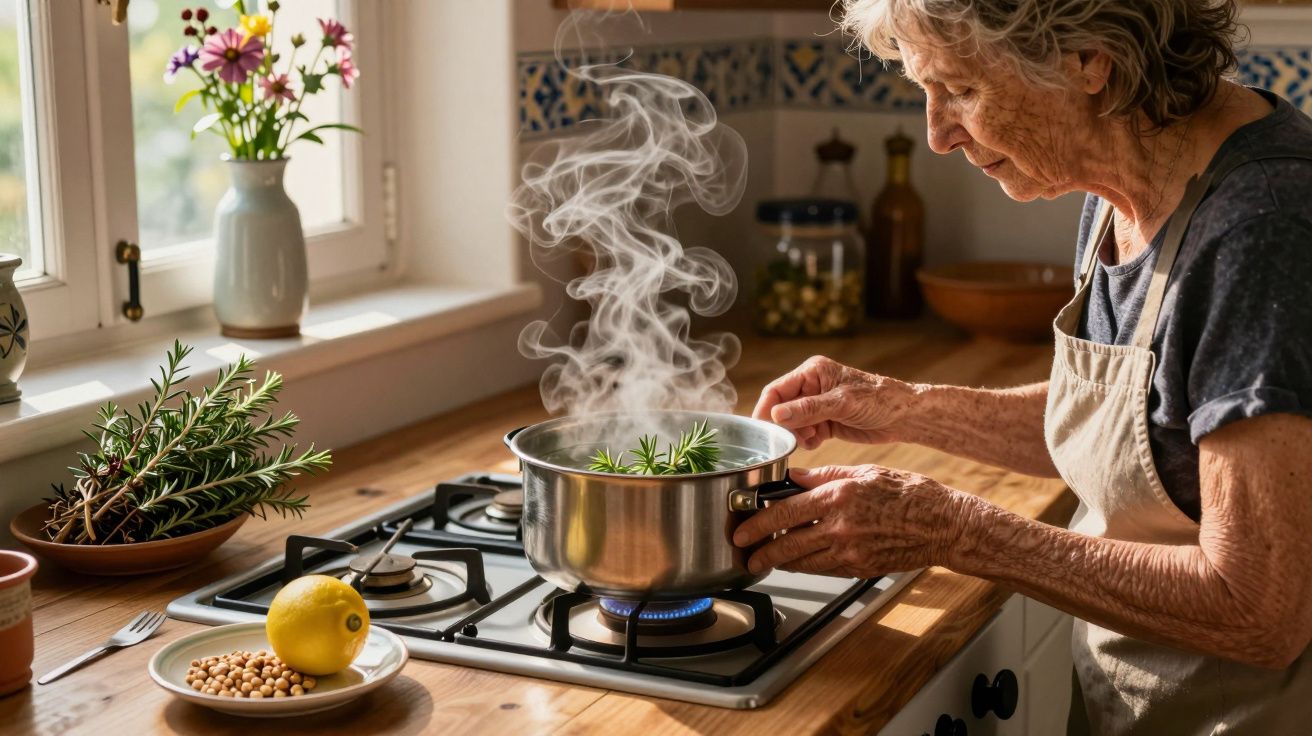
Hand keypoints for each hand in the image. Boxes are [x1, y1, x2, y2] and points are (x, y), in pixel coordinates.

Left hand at [732, 465, 965, 577]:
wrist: (943, 524)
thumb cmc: (909, 493)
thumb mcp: (865, 472)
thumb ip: (824, 476)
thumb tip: (792, 478)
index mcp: (839, 496)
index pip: (786, 511)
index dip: (758, 522)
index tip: (742, 528)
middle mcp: (841, 526)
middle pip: (788, 543)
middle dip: (761, 551)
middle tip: (746, 555)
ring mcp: (851, 551)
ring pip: (803, 562)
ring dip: (780, 562)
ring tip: (764, 560)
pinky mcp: (860, 568)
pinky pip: (824, 569)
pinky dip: (807, 566)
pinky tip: (797, 562)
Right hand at [752, 356, 918, 449]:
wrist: (904, 417)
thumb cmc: (879, 400)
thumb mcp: (842, 403)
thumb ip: (808, 409)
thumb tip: (776, 415)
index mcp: (812, 372)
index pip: (776, 390)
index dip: (766, 410)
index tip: (763, 431)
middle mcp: (811, 387)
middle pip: (781, 409)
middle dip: (785, 426)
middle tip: (796, 438)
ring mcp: (817, 406)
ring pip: (791, 424)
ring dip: (797, 435)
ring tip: (813, 438)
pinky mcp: (825, 422)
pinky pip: (805, 434)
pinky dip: (808, 440)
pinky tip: (820, 441)